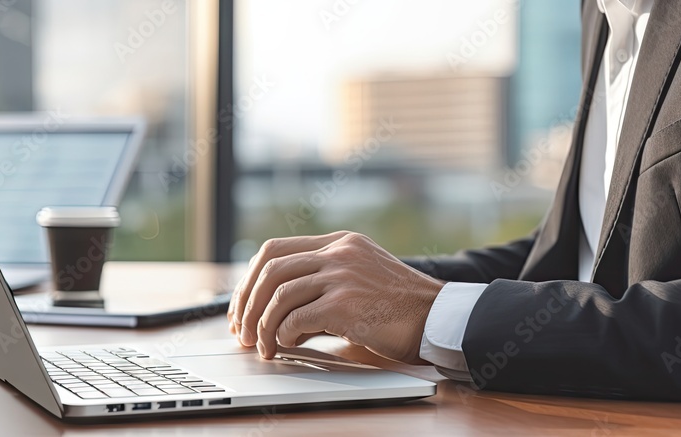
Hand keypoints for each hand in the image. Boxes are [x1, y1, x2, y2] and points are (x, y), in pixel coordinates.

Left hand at [228, 231, 444, 363]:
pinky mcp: (346, 303)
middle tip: (242, 329)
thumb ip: (323, 282)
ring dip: (263, 325)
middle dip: (247, 303)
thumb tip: (275, 312)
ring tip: (263, 346)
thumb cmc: (400, 307)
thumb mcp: (360, 278)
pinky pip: (296, 318)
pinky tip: (287, 345)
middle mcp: (338, 252)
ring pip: (278, 295)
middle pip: (269, 269)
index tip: (241, 305)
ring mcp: (342, 275)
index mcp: (339, 242)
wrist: (438, 318)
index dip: (250, 280)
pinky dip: (283, 334)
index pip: (275, 250)